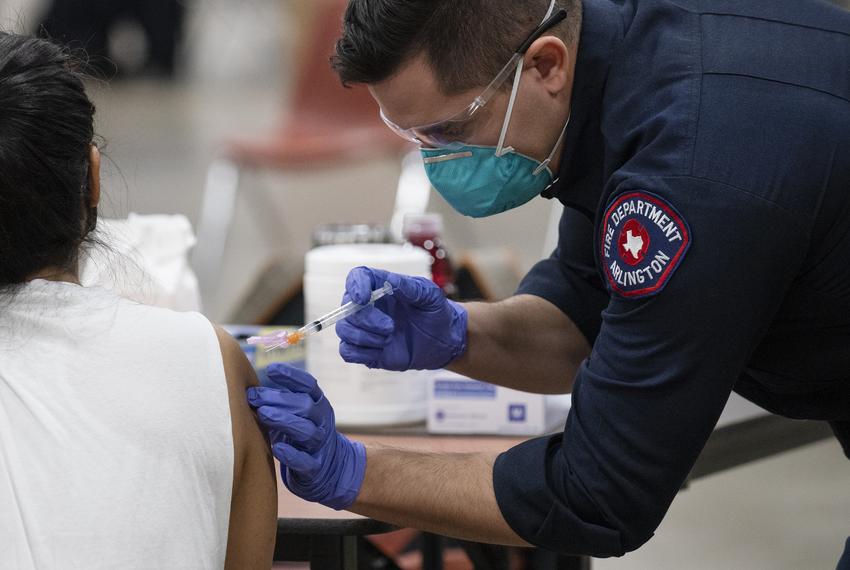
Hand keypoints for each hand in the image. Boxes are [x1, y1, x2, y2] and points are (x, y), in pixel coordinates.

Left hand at [246, 363, 365, 510]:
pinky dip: (292, 455)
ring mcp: (320, 444)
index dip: (291, 376)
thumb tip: (250, 389)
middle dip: (278, 399)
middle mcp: (322, 421)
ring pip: (306, 430)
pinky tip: (277, 448)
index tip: (271, 369)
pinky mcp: (315, 467)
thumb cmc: (302, 434)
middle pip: (304, 405)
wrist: (328, 467)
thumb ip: (280, 401)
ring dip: (284, 420)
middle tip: (254, 397)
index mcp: (318, 403)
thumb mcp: (296, 413)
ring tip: (263, 414)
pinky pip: (305, 461)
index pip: (309, 385)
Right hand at [336, 266, 467, 370]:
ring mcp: (364, 328)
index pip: (357, 277)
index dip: (355, 286)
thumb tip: (390, 281)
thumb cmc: (436, 313)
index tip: (363, 298)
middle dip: (367, 319)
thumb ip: (411, 287)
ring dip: (364, 337)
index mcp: (380, 286)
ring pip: (344, 329)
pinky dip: (361, 353)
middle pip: (347, 307)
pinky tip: (381, 351)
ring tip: (389, 339)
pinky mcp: (364, 350)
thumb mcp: (430, 296)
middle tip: (391, 327)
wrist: (443, 342)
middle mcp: (367, 305)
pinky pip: (347, 351)